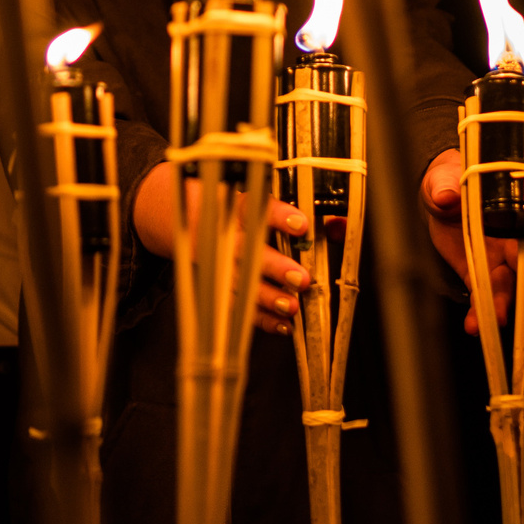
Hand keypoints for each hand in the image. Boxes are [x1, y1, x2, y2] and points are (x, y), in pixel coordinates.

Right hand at [132, 161, 310, 334]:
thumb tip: (335, 224)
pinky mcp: (216, 286)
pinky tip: (282, 324)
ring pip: (240, 284)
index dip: (278, 217)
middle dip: (275, 268)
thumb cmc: (233, 210)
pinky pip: (236, 307)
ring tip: (292, 307)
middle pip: (247, 253)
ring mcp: (217, 264)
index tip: (301, 224)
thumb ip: (288, 213)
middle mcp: (224, 236)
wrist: (187, 219)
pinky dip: (260, 318)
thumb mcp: (252, 200)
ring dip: (267, 298)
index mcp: (235, 208)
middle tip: (302, 279)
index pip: (255, 209)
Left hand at [421, 148, 523, 337]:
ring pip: (507, 284)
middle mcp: (508, 237)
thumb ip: (443, 187)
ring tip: (498, 319)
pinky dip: (480, 313)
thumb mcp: (442, 179)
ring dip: (505, 303)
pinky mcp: (477, 274)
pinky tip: (475, 327)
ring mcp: (495, 259)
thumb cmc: (447, 181)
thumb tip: (446, 195)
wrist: (436, 198)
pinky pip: (482, 296)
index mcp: (507, 208)